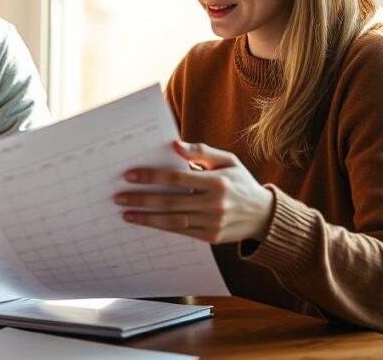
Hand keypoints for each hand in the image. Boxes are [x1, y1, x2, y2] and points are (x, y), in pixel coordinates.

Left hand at [114, 141, 273, 243]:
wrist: (263, 215)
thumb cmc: (240, 182)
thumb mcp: (228, 161)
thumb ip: (201, 152)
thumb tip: (174, 145)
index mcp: (218, 181)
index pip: (177, 178)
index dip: (151, 176)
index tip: (130, 176)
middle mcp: (215, 204)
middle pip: (170, 201)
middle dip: (142, 199)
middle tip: (119, 197)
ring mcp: (213, 223)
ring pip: (173, 221)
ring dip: (146, 218)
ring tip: (126, 214)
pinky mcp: (210, 237)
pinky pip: (181, 232)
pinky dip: (162, 227)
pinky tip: (146, 222)